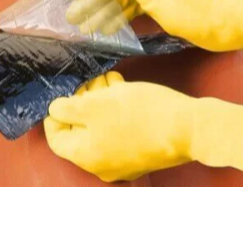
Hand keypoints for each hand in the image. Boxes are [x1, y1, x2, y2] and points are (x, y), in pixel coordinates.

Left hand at [45, 73, 242, 181]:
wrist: (188, 126)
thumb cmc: (136, 114)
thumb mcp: (94, 105)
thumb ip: (67, 109)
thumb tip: (55, 111)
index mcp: (86, 156)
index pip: (56, 139)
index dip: (54, 114)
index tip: (62, 93)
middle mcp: (103, 163)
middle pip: (81, 129)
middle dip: (83, 100)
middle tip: (92, 80)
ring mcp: (124, 159)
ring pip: (101, 125)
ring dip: (100, 100)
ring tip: (109, 79)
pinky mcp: (141, 148)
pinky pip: (119, 127)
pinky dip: (116, 108)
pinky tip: (121, 87)